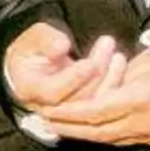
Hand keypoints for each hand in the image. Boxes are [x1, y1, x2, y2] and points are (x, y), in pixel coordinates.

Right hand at [4, 24, 124, 110]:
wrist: (34, 62)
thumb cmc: (33, 48)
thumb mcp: (35, 37)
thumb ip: (47, 40)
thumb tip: (62, 46)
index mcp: (30, 89)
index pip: (53, 92)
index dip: (73, 79)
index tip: (90, 62)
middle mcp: (46, 106)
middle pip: (77, 100)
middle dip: (96, 73)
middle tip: (108, 45)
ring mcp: (66, 113)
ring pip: (93, 105)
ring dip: (110, 79)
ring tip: (117, 54)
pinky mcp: (82, 112)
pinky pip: (101, 105)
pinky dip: (113, 85)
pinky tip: (119, 64)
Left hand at [38, 43, 149, 149]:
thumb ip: (128, 70)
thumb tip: (113, 76)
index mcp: (138, 98)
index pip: (93, 111)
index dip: (68, 113)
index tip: (48, 110)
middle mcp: (143, 122)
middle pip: (97, 132)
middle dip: (69, 128)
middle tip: (47, 123)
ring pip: (112, 140)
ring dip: (86, 135)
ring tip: (66, 127)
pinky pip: (130, 140)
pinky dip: (109, 136)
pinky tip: (98, 130)